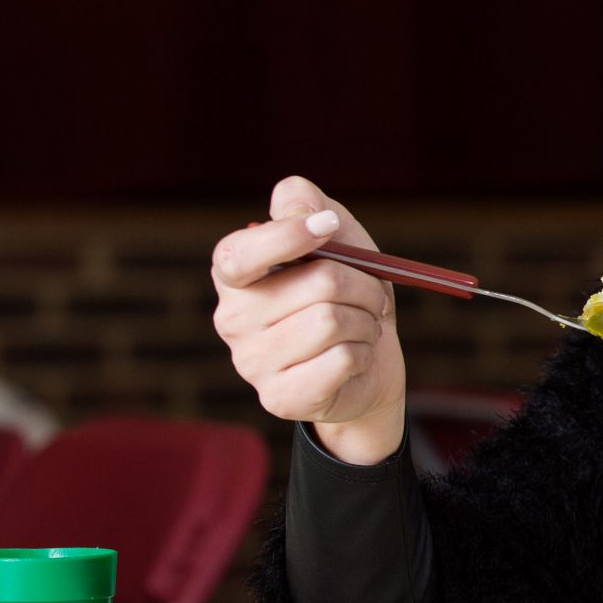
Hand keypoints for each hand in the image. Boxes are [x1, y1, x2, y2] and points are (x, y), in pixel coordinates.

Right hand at [209, 176, 407, 464]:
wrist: (370, 363)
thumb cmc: (348, 294)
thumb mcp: (338, 237)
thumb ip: (308, 204)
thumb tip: (300, 211)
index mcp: (235, 275)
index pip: (239, 254)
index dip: (286, 236)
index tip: (329, 227)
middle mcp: (232, 319)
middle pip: (320, 284)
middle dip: (363, 286)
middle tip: (368, 297)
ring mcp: (251, 362)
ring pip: (333, 322)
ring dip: (366, 321)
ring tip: (359, 328)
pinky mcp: (279, 398)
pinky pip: (340, 360)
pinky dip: (363, 353)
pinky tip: (351, 360)